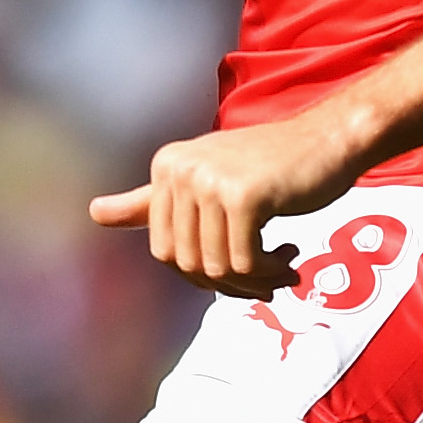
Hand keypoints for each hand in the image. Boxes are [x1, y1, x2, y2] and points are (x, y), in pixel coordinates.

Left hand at [92, 108, 375, 295]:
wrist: (330, 138)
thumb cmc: (273, 164)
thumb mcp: (207, 177)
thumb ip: (150, 201)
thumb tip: (92, 213)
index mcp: (166, 166)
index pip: (164, 251)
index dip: (200, 272)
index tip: (236, 269)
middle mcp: (180, 169)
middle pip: (188, 263)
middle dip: (227, 284)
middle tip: (266, 278)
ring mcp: (209, 181)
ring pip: (217, 267)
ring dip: (254, 282)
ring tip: (281, 270)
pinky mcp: (243, 196)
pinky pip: (245, 263)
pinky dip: (269, 273)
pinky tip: (291, 259)